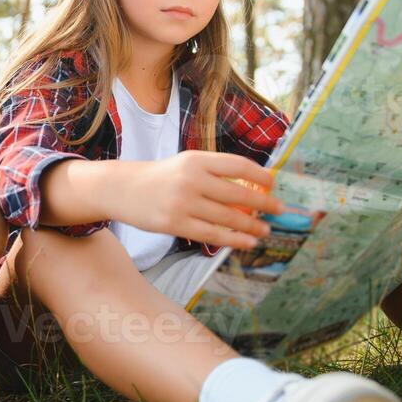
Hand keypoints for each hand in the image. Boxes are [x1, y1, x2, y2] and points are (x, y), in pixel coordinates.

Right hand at [115, 151, 284, 248]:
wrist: (121, 188)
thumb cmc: (160, 177)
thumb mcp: (185, 164)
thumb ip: (213, 172)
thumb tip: (250, 187)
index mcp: (196, 159)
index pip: (238, 165)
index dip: (260, 176)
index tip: (274, 184)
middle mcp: (191, 179)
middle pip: (238, 193)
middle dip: (264, 203)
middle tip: (280, 210)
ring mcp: (183, 203)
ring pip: (228, 218)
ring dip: (252, 226)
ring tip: (265, 230)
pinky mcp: (175, 224)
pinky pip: (213, 235)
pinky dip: (234, 240)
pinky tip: (248, 242)